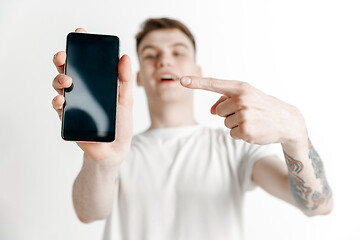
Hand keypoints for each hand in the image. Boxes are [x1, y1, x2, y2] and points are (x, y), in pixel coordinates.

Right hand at [52, 28, 132, 165]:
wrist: (114, 149)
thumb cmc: (121, 123)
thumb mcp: (126, 100)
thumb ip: (126, 80)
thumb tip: (125, 57)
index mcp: (96, 83)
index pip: (86, 61)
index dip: (81, 46)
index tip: (80, 33)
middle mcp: (82, 90)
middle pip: (67, 69)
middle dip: (63, 59)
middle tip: (64, 55)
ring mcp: (73, 102)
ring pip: (59, 85)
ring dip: (59, 79)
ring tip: (67, 80)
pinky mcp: (67, 118)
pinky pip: (58, 106)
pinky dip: (57, 101)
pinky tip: (61, 100)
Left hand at [180, 76, 307, 144]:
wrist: (286, 121)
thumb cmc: (262, 107)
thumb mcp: (246, 97)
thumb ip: (225, 100)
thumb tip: (210, 110)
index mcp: (240, 88)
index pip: (214, 84)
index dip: (196, 83)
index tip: (181, 80)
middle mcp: (241, 99)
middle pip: (218, 111)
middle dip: (229, 114)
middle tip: (247, 113)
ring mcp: (244, 114)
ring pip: (224, 123)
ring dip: (235, 124)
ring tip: (252, 121)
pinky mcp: (246, 130)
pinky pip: (231, 133)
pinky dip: (240, 134)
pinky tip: (253, 130)